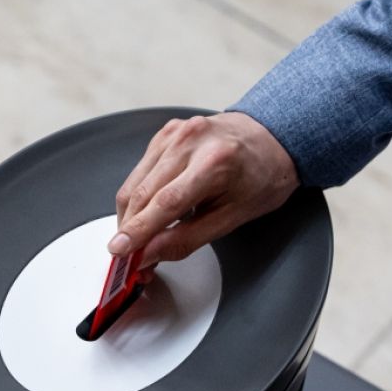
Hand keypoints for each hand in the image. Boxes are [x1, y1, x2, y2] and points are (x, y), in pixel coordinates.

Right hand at [109, 112, 298, 266]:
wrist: (272, 138)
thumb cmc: (262, 176)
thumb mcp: (234, 217)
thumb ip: (188, 238)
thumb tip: (150, 253)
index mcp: (215, 162)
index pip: (165, 203)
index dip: (138, 231)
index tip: (120, 251)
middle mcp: (191, 141)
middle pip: (142, 193)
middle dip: (130, 229)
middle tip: (129, 258)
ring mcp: (176, 133)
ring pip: (134, 182)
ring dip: (130, 215)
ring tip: (138, 239)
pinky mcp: (166, 133)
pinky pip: (141, 170)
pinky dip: (139, 194)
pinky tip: (151, 210)